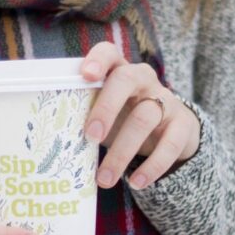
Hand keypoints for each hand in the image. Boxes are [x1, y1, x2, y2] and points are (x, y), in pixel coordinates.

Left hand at [80, 42, 199, 189]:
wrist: (170, 134)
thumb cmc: (125, 119)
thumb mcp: (106, 112)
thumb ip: (86, 114)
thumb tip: (51, 140)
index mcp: (119, 71)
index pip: (109, 52)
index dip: (97, 60)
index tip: (85, 76)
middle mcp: (144, 79)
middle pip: (126, 80)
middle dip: (106, 107)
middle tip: (90, 136)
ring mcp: (166, 100)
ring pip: (144, 118)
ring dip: (122, 152)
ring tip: (104, 178)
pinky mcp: (183, 125)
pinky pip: (169, 144)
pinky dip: (152, 166)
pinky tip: (136, 182)